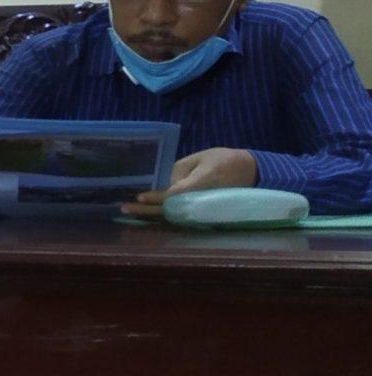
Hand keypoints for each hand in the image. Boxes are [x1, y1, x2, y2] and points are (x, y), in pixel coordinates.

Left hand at [122, 147, 258, 219]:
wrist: (252, 172)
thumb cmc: (223, 160)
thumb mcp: (200, 159)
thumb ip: (179, 170)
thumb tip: (160, 182)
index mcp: (203, 182)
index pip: (176, 194)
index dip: (157, 197)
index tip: (139, 197)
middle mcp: (202, 199)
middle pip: (171, 210)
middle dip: (147, 210)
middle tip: (123, 207)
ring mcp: (203, 208)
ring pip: (174, 216)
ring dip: (151, 215)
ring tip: (129, 211)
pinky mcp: (203, 213)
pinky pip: (180, 216)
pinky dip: (163, 215)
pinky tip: (146, 212)